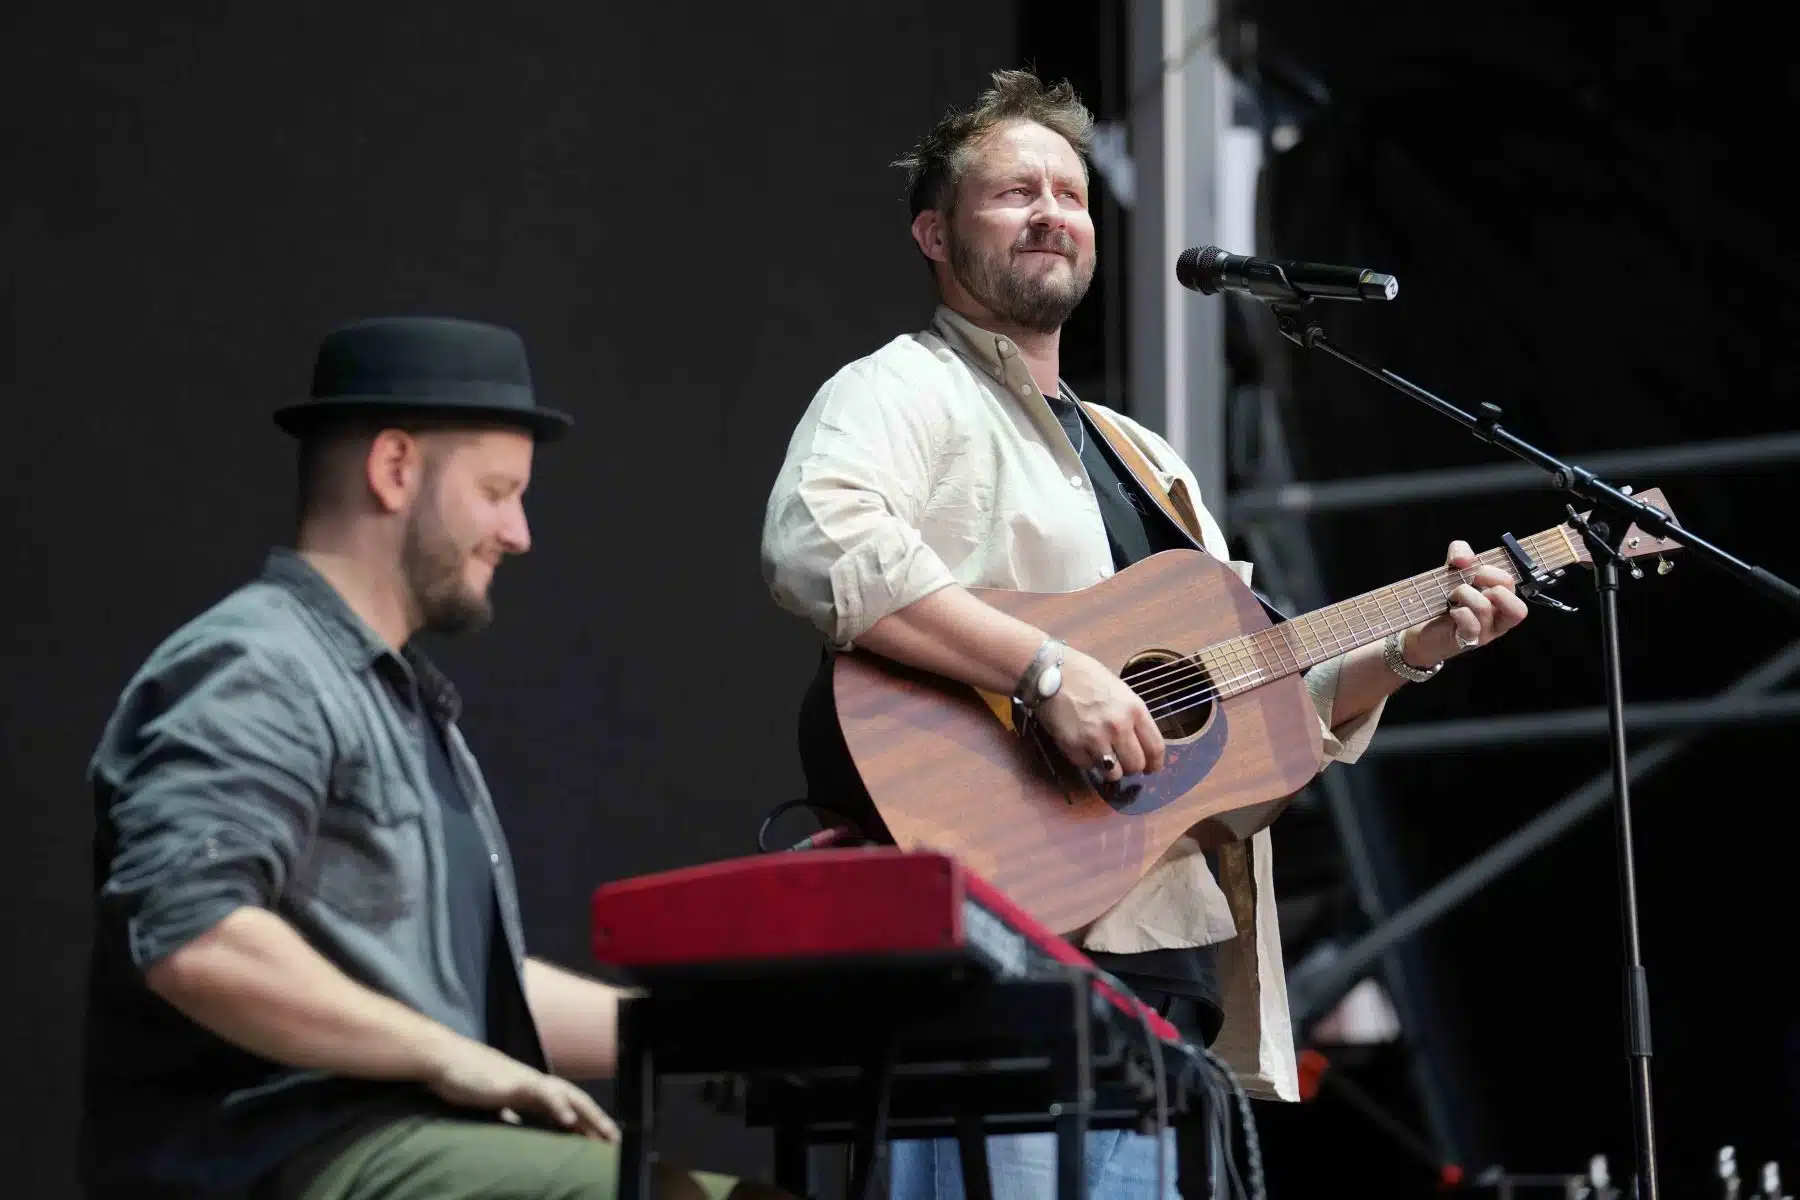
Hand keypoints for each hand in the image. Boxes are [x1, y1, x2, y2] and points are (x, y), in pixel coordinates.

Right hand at [425, 1034, 618, 1140]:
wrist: (445, 1061)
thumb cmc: (467, 1080)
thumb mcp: (493, 1103)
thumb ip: (507, 1114)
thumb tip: (515, 1128)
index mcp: (532, 1091)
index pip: (566, 1106)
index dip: (584, 1122)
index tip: (600, 1141)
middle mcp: (535, 1084)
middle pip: (576, 1101)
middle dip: (597, 1121)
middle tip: (615, 1141)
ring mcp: (527, 1081)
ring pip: (567, 1096)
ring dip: (588, 1115)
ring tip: (604, 1134)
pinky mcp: (514, 1083)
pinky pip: (541, 1093)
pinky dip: (558, 1106)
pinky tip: (568, 1121)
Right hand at [1032, 646, 1165, 782]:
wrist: (1048, 672)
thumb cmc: (1085, 675)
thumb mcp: (1119, 690)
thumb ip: (1131, 716)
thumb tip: (1139, 741)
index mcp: (1134, 709)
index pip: (1155, 748)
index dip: (1155, 763)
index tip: (1151, 768)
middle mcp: (1118, 727)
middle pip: (1136, 765)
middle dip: (1132, 767)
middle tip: (1124, 761)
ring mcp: (1095, 740)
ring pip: (1113, 773)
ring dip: (1110, 769)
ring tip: (1104, 758)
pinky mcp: (1074, 748)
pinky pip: (1089, 767)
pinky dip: (1088, 762)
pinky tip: (1084, 747)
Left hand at [1404, 539, 1529, 667]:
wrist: (1421, 627)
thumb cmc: (1442, 599)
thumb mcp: (1453, 570)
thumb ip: (1460, 553)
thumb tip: (1464, 558)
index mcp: (1500, 600)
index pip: (1510, 583)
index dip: (1493, 571)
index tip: (1473, 570)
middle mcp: (1497, 618)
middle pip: (1508, 594)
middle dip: (1485, 580)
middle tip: (1466, 581)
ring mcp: (1484, 632)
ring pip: (1484, 607)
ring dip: (1464, 594)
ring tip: (1452, 598)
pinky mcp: (1467, 641)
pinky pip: (1472, 626)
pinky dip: (1460, 613)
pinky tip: (1452, 611)